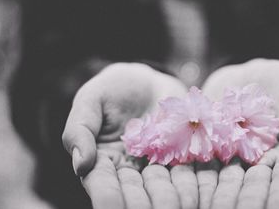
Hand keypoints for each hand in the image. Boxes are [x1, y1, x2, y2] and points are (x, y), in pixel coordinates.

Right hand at [62, 63, 197, 208]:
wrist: (148, 81)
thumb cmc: (113, 89)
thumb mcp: (91, 100)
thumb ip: (80, 129)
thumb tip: (80, 164)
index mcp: (102, 163)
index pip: (103, 186)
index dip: (108, 197)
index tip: (112, 205)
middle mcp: (129, 172)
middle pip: (135, 194)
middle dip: (143, 203)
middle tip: (158, 206)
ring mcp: (157, 166)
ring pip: (162, 189)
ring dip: (170, 197)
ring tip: (181, 202)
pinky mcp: (180, 157)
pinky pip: (186, 173)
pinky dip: (192, 182)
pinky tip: (198, 190)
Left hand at [200, 58, 278, 208]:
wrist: (247, 73)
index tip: (268, 207)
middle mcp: (258, 166)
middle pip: (251, 189)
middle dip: (242, 200)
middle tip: (228, 208)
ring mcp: (231, 159)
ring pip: (223, 182)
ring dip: (214, 193)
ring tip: (204, 201)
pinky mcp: (208, 150)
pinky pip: (199, 163)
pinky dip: (192, 173)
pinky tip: (182, 181)